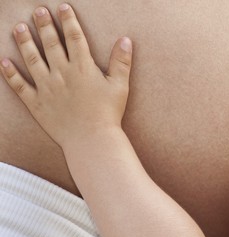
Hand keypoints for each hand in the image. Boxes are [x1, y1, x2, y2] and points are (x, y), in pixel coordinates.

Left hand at [0, 3, 132, 147]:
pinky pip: (20, 86)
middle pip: (50, 43)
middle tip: (38, 11)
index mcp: (82, 68)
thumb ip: (121, 62)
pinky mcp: (36, 103)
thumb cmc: (108, 114)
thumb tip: (125, 40)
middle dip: (43, 25)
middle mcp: (61, 73)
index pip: (74, 37)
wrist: (92, 140)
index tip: (63, 7)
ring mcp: (46, 87)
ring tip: (19, 28)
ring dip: (24, 41)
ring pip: (31, 59)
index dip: (68, 20)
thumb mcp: (120, 86)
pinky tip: (4, 61)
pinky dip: (10, 74)